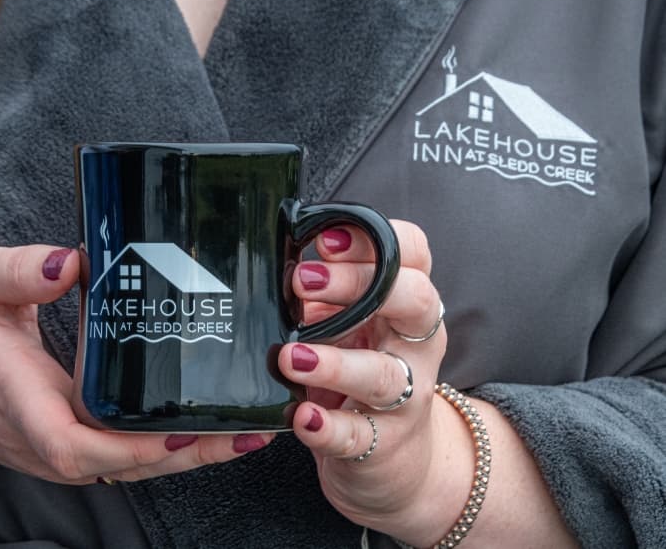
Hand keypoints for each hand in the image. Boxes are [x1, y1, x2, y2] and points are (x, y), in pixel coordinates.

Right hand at [0, 244, 272, 483]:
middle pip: (124, 464)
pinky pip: (124, 453)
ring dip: (191, 453)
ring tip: (249, 427)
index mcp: (22, 402)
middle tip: (250, 425)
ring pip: (131, 465)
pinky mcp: (70, 441)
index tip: (180, 430)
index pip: (76, 445)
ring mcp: (59, 448)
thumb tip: (72, 261)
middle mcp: (46, 439)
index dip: (131, 445)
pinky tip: (210, 425)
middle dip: (190, 452)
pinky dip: (169, 445)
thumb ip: (20, 271)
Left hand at [277, 221, 459, 541]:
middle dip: (358, 283)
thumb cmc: (361, 366)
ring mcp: (407, 397)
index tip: (326, 239)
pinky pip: (358, 436)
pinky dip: (328, 427)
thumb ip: (324, 291)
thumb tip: (279, 258)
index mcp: (410, 302)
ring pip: (384, 375)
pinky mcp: (383, 445)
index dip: (376, 240)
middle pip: (414, 300)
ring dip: (335, 363)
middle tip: (302, 280)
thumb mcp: (350, 321)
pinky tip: (302, 417)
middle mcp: (418, 344)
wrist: (396, 456)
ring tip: (291, 356)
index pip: (414, 254)